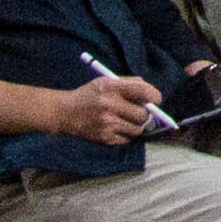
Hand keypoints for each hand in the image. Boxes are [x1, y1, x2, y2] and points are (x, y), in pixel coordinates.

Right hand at [38, 72, 167, 146]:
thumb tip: (151, 93)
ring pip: (138, 129)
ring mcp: (107, 124)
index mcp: (110, 87)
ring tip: (126, 120)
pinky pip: (128, 139)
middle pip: (143, 114)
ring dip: (137, 125)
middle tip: (139, 112)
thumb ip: (129, 83)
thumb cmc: (89, 95)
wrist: (64, 113)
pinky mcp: (105, 138)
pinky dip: (126, 134)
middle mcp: (109, 105)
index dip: (154, 96)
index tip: (155, 100)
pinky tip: (116, 127)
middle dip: (145, 114)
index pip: (143, 91)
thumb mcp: (105, 82)